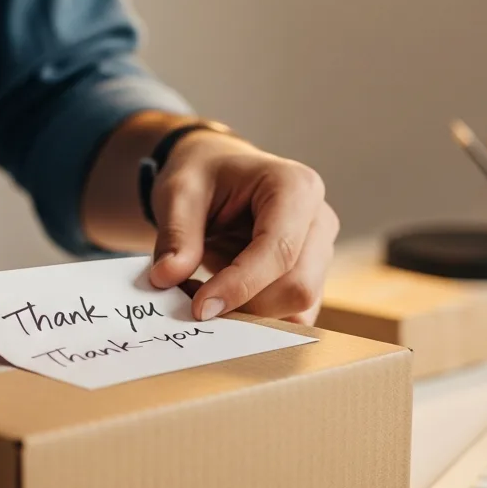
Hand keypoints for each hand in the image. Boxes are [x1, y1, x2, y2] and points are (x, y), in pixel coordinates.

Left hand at [147, 132, 337, 324]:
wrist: (216, 172)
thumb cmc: (203, 174)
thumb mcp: (179, 191)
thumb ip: (176, 235)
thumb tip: (166, 278)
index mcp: (295, 186)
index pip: (280, 250)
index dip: (241, 285)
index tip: (200, 308)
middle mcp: (319, 219)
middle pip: (297, 286)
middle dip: (244, 304)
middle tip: (191, 297)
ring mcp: (320, 251)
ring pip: (298, 308)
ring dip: (247, 311)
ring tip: (203, 287)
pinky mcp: (312, 276)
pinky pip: (292, 314)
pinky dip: (253, 314)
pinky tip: (221, 293)